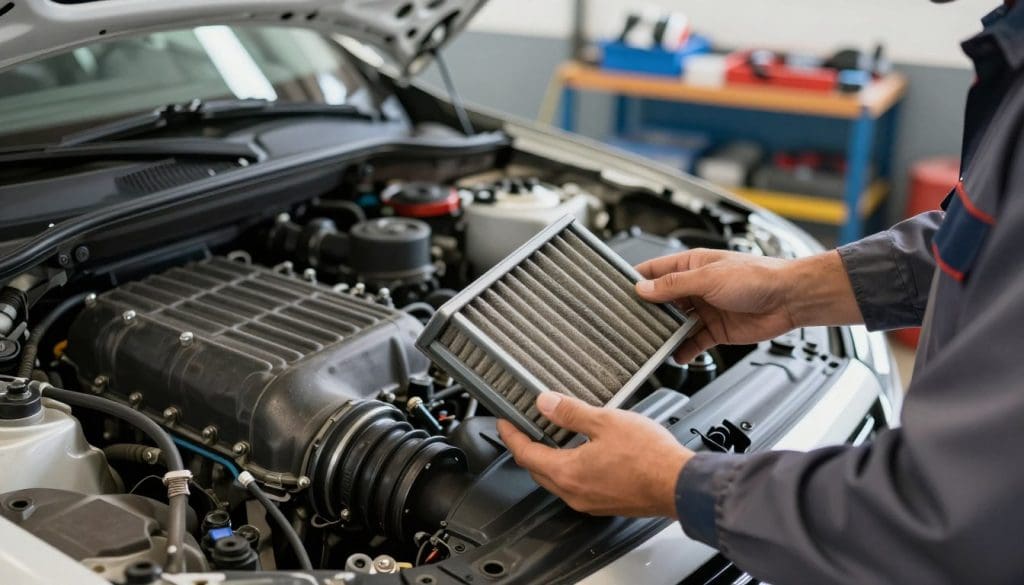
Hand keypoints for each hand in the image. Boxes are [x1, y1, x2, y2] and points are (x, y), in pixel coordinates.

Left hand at [497, 392, 692, 517]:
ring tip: (553, 435)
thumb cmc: (649, 457)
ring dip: (549, 459)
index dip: (511, 435)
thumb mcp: (605, 422)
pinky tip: (582, 453)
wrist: (681, 485)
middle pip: (537, 470)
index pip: (525, 454)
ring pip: (557, 480)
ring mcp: (589, 502)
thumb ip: (571, 412)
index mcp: (568, 473)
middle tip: (524, 427)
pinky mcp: (605, 504)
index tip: (504, 422)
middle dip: (527, 448)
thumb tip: (545, 403)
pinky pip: (576, 487)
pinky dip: (570, 469)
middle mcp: (574, 493)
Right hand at [635, 248, 860, 362]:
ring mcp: (705, 309)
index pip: (654, 271)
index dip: (636, 280)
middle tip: (629, 323)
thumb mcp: (708, 278)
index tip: (617, 291)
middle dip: (647, 311)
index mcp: (691, 266)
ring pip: (675, 324)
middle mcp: (696, 287)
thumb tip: (643, 289)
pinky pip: (693, 342)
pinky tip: (675, 355)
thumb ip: (674, 286)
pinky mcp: (716, 330)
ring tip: (650, 343)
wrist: (789, 298)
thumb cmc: (757, 276)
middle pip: (662, 300)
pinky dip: (684, 350)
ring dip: (664, 333)